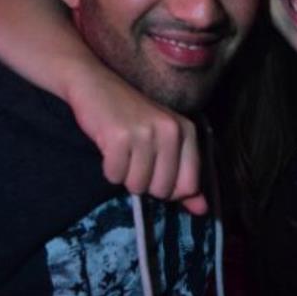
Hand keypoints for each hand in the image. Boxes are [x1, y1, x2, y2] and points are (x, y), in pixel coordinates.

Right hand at [67, 66, 206, 214]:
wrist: (94, 85)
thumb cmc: (131, 117)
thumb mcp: (163, 142)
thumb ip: (185, 177)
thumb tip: (202, 210)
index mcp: (187, 132)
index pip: (188, 186)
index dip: (169, 189)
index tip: (155, 171)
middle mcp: (170, 131)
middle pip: (162, 190)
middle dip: (144, 183)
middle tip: (135, 158)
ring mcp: (145, 133)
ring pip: (137, 186)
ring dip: (125, 176)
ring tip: (122, 152)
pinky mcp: (119, 137)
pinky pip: (115, 176)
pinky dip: (109, 169)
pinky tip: (109, 148)